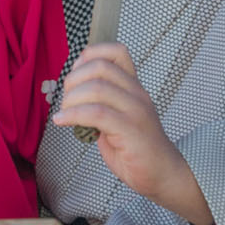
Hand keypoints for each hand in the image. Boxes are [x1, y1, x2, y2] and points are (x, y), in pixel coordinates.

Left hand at [50, 43, 213, 224]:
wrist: (162, 173)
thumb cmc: (135, 148)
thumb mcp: (115, 117)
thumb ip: (98, 102)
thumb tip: (71, 92)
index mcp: (132, 87)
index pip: (117, 52)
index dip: (89, 55)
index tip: (75, 74)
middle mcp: (136, 93)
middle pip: (101, 67)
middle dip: (73, 80)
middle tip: (66, 100)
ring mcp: (136, 110)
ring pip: (97, 88)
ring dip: (71, 100)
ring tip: (65, 114)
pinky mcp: (131, 129)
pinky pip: (97, 113)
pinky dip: (73, 115)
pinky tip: (62, 121)